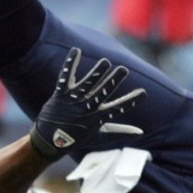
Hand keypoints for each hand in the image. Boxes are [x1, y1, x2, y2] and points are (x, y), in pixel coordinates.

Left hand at [29, 47, 146, 160]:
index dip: (130, 101)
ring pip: (87, 83)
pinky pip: (65, 76)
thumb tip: (140, 132)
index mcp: (97, 118)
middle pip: (102, 92)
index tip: (143, 93)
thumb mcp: (100, 137)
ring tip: (105, 61)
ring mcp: (73, 100)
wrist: (49, 142)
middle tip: (124, 69)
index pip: (117, 108)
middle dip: (113, 81)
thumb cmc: (77, 138)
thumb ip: (120, 131)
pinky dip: (70, 63)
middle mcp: (86, 108)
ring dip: (96, 72)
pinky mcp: (60, 94)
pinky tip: (76, 50)